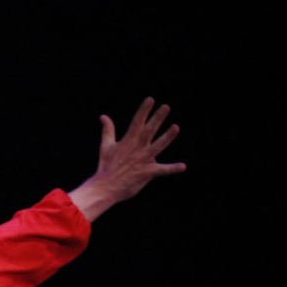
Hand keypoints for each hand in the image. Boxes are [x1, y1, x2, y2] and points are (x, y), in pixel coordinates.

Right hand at [67, 98, 185, 221]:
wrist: (105, 187)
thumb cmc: (106, 167)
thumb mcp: (105, 146)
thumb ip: (108, 130)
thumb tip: (103, 116)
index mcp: (128, 141)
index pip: (137, 122)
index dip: (144, 110)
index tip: (150, 99)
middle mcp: (137, 148)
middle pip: (149, 130)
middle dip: (157, 118)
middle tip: (166, 107)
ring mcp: (143, 159)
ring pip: (158, 146)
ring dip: (167, 137)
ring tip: (176, 127)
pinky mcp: (147, 172)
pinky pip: (162, 170)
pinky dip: (172, 168)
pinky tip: (183, 166)